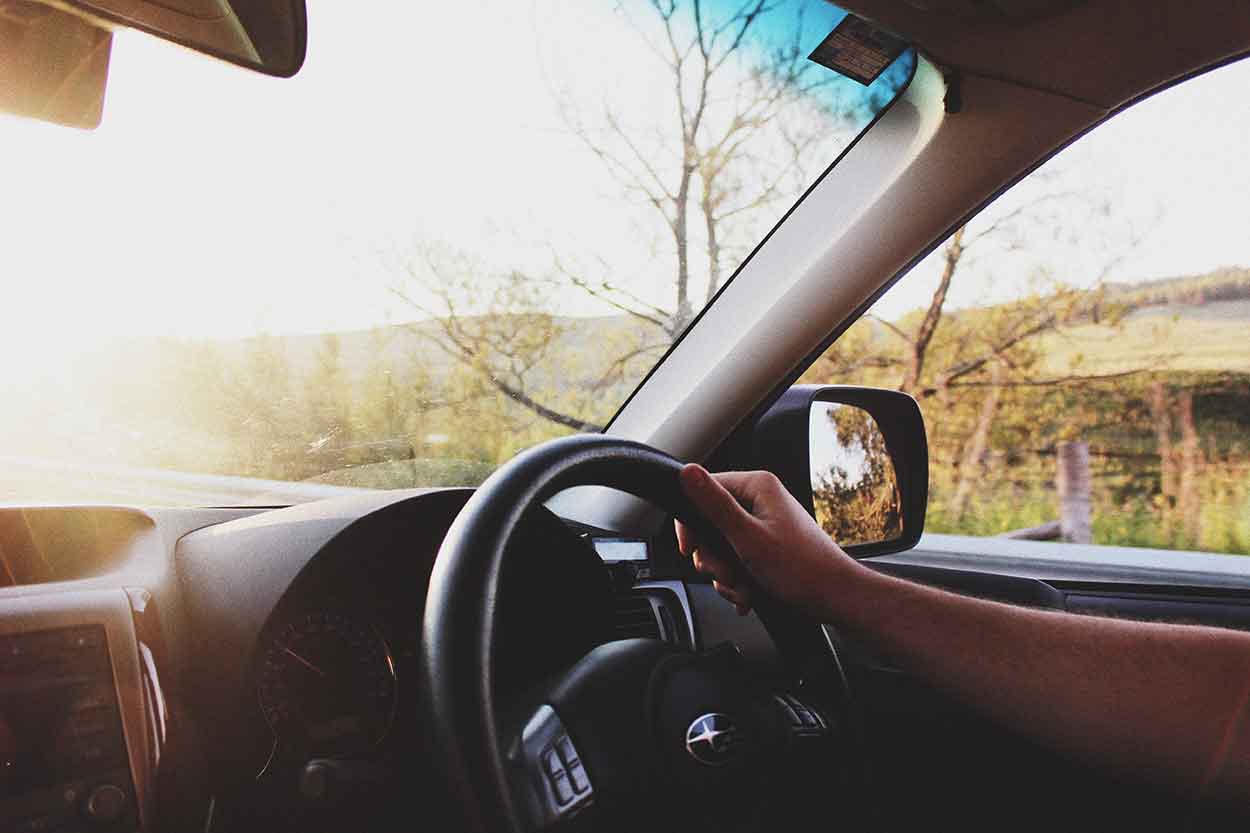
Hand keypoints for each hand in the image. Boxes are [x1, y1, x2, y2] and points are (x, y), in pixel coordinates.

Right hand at [674, 464, 858, 619]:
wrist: (836, 598)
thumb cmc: (802, 569)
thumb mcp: (747, 537)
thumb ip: (714, 505)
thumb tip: (687, 472)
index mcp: (757, 486)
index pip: (703, 490)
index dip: (691, 524)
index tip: (691, 549)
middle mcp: (761, 500)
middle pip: (709, 524)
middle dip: (713, 558)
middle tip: (726, 574)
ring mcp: (765, 524)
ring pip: (722, 547)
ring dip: (726, 575)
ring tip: (742, 588)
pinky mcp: (768, 546)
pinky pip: (737, 559)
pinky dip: (738, 581)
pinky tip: (749, 593)